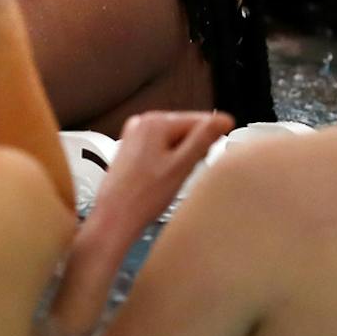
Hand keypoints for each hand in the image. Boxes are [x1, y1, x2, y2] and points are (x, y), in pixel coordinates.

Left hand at [99, 110, 233, 230]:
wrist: (115, 216)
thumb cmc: (142, 196)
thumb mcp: (181, 166)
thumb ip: (203, 139)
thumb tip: (221, 119)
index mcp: (154, 122)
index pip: (200, 120)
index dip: (210, 140)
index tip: (210, 158)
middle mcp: (142, 123)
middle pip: (186, 129)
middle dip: (193, 150)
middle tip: (184, 172)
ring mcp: (135, 135)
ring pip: (175, 140)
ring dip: (181, 157)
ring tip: (170, 178)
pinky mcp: (133, 149)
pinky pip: (162, 149)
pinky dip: (168, 162)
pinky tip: (162, 179)